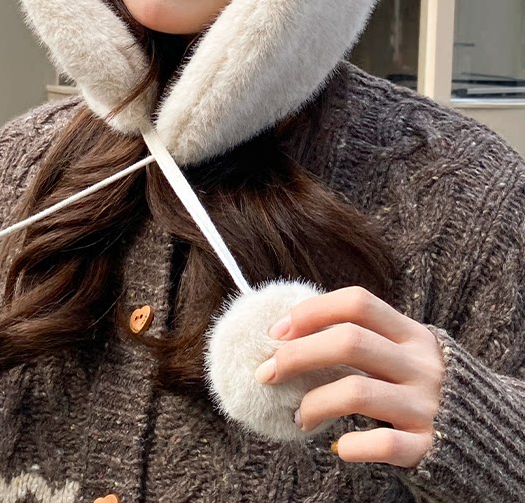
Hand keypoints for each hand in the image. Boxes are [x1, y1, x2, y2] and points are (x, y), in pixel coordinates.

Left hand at [255, 285, 443, 467]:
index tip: (276, 331)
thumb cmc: (417, 385)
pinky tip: (338, 446)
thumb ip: (361, 337)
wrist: (480, 433)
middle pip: (350, 342)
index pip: (358, 302)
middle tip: (267, 372)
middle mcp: (419, 364)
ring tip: (298, 416)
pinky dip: (352, 446)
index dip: (312, 311)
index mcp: (410, 333)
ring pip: (357, 393)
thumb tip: (288, 331)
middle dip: (297, 354)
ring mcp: (425, 404)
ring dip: (314, 403)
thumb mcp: (401, 351)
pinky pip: (383, 444)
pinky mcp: (427, 445)